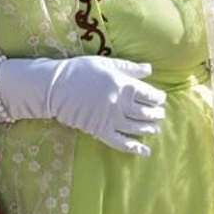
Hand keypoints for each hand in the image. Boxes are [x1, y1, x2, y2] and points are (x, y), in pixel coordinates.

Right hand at [0, 56, 165, 155]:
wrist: (54, 86)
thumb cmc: (79, 71)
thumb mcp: (105, 63)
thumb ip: (129, 67)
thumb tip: (150, 70)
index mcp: (123, 85)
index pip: (149, 95)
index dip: (158, 98)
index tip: (159, 98)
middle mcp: (120, 104)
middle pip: (146, 113)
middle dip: (156, 114)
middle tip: (159, 114)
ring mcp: (110, 119)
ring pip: (137, 128)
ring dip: (149, 129)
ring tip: (154, 128)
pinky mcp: (100, 131)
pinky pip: (121, 143)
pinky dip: (134, 148)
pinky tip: (144, 151)